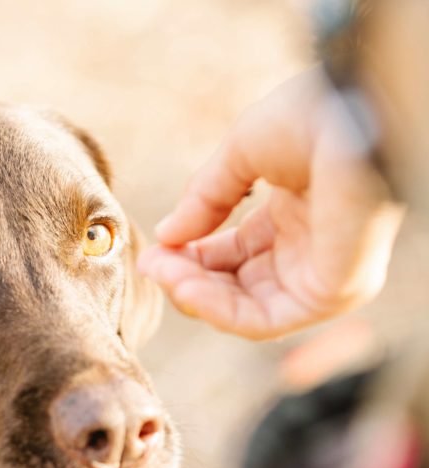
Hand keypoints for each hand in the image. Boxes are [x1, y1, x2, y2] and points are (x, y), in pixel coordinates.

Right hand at [137, 71, 403, 339]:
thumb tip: (166, 237)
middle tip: (150, 265)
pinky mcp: (333, 291)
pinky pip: (264, 320)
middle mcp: (312, 250)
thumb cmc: (312, 116)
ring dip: (196, 296)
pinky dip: (218, 310)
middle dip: (188, 278)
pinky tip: (186, 287)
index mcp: (297, 215)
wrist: (355, 109)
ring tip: (163, 273)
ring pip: (247, 310)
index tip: (153, 251)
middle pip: (237, 287)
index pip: (234, 255)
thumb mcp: (240, 155)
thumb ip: (204, 200)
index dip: (189, 256)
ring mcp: (325, 274)